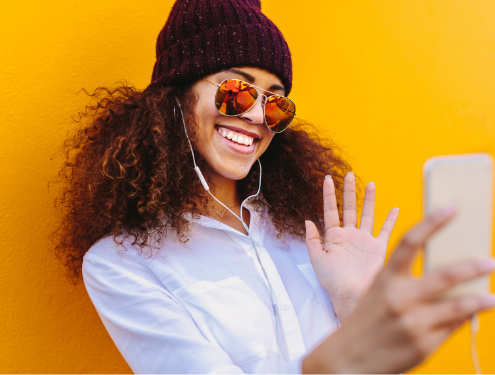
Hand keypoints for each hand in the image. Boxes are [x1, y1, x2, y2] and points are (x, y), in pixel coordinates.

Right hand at [302, 204, 494, 373]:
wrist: (348, 359)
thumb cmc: (366, 320)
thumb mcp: (379, 293)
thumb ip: (406, 282)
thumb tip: (445, 270)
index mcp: (384, 279)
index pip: (410, 242)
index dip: (432, 222)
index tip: (452, 207)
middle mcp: (399, 298)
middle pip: (443, 275)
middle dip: (471, 267)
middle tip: (489, 261)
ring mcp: (413, 322)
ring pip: (458, 305)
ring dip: (479, 299)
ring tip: (491, 295)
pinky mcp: (424, 345)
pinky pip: (453, 327)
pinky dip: (466, 318)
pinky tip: (473, 313)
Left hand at [305, 173, 398, 321]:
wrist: (351, 296)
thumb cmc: (333, 281)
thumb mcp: (317, 260)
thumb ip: (312, 240)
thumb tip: (307, 220)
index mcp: (334, 236)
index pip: (331, 211)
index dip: (329, 195)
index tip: (327, 179)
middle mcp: (350, 235)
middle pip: (350, 208)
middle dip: (350, 191)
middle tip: (350, 174)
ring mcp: (365, 240)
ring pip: (368, 214)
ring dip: (369, 199)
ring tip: (370, 184)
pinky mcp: (378, 248)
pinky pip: (386, 230)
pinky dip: (391, 220)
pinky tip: (394, 209)